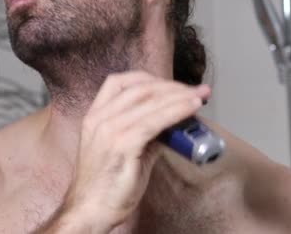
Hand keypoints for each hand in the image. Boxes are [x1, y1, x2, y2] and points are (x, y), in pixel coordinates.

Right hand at [63, 71, 210, 229]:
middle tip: (197, 91)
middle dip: (173, 87)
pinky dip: (176, 111)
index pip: (120, 82)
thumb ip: (144, 133)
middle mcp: (99, 118)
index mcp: (95, 116)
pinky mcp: (122, 145)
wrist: (89, 211)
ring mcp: (109, 130)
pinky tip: (191, 109)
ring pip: (149, 101)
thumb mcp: (123, 150)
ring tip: (200, 97)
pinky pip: (154, 121)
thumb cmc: (106, 184)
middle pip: (140, 88)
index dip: (151, 79)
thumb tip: (172, 122)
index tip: (173, 86)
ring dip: (180, 96)